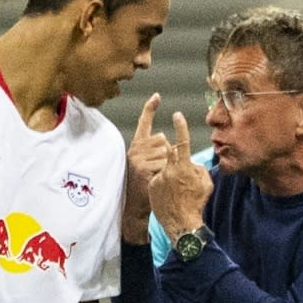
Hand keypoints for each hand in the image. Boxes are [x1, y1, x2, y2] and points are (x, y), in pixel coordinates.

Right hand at [123, 93, 171, 241]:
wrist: (136, 206)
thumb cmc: (146, 187)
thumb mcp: (150, 165)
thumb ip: (156, 151)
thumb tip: (166, 138)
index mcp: (137, 146)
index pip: (144, 123)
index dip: (150, 109)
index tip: (157, 96)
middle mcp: (134, 149)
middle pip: (162, 140)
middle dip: (167, 154)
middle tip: (157, 171)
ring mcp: (137, 157)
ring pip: (165, 152)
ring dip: (167, 165)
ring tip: (156, 177)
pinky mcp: (141, 166)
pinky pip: (163, 163)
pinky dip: (164, 172)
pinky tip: (155, 180)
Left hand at [148, 111, 212, 240]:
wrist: (181, 224)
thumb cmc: (196, 204)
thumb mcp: (205, 184)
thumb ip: (198, 168)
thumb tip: (191, 162)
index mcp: (183, 167)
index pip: (182, 142)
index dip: (180, 127)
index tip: (177, 114)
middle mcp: (169, 170)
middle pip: (169, 150)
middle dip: (172, 150)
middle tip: (176, 163)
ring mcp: (158, 177)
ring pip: (164, 166)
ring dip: (169, 172)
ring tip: (175, 189)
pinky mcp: (151, 185)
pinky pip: (157, 177)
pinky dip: (163, 182)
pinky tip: (168, 195)